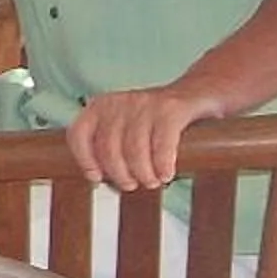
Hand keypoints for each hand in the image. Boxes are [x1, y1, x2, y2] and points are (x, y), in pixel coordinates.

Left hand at [65, 84, 221, 192]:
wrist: (197, 92)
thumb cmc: (156, 121)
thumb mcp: (126, 128)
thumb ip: (111, 148)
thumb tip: (101, 181)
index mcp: (101, 106)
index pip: (79, 133)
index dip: (85, 159)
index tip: (96, 178)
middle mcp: (119, 102)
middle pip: (109, 148)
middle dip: (120, 174)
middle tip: (132, 185)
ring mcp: (145, 103)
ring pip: (134, 149)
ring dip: (143, 173)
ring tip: (152, 182)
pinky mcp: (171, 108)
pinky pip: (162, 142)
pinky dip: (162, 163)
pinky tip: (166, 174)